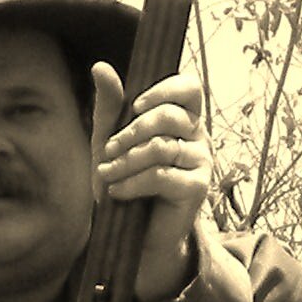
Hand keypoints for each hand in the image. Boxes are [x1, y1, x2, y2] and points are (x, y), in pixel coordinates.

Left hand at [90, 62, 211, 301]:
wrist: (133, 235)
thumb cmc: (125, 182)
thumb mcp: (111, 142)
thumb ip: (110, 106)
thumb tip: (100, 65)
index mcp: (183, 119)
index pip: (189, 88)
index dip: (164, 90)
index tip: (136, 105)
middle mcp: (198, 136)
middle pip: (169, 117)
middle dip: (132, 132)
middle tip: (108, 150)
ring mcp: (202, 162)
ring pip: (161, 148)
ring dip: (127, 161)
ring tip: (107, 174)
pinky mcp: (197, 188)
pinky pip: (162, 176)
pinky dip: (133, 183)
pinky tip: (116, 192)